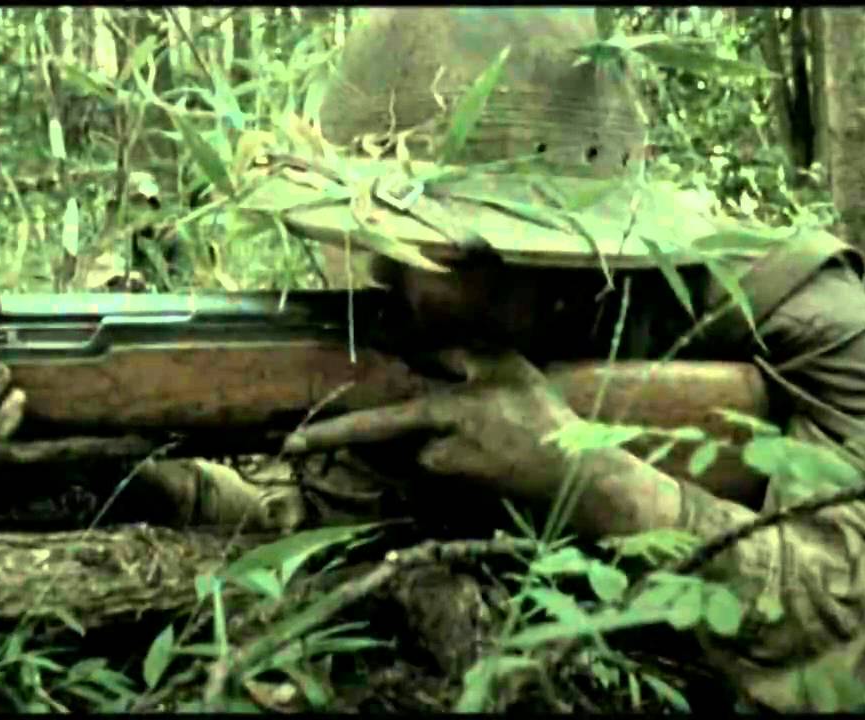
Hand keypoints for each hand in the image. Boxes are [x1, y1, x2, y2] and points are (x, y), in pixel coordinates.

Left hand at [281, 350, 580, 511]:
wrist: (574, 476)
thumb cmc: (541, 415)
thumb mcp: (505, 365)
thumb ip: (458, 355)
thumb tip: (420, 351)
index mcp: (442, 413)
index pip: (374, 423)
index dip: (329, 435)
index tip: (290, 446)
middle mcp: (433, 452)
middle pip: (381, 443)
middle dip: (347, 438)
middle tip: (303, 444)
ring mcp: (443, 477)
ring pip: (410, 455)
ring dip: (415, 440)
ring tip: (461, 428)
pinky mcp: (454, 493)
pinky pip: (432, 468)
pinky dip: (440, 455)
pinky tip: (475, 448)